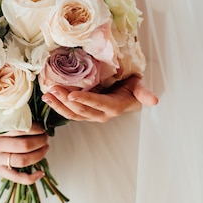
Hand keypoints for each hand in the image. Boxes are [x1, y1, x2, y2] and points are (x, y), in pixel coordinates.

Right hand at [0, 122, 49, 184]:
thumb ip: (10, 117)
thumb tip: (36, 120)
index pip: (21, 130)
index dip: (36, 129)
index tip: (42, 127)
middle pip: (24, 145)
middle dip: (40, 141)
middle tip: (46, 137)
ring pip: (23, 160)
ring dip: (39, 154)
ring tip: (45, 147)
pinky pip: (16, 177)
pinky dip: (30, 178)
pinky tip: (41, 173)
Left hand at [41, 75, 157, 122]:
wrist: (128, 94)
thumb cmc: (133, 87)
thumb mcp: (140, 87)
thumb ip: (144, 93)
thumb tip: (155, 100)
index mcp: (114, 107)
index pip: (98, 104)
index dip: (85, 100)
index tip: (72, 94)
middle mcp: (101, 114)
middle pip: (81, 109)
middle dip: (66, 100)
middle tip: (53, 88)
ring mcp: (91, 115)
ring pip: (73, 113)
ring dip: (58, 105)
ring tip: (47, 94)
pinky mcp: (84, 112)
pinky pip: (69, 112)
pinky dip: (58, 106)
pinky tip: (48, 98)